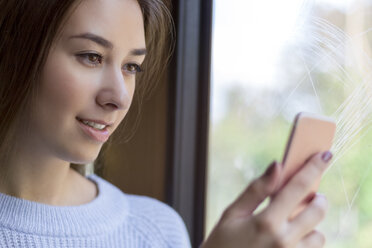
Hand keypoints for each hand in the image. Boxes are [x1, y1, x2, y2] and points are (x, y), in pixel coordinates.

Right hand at [201, 151, 331, 247]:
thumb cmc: (221, 244)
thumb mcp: (232, 214)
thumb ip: (256, 190)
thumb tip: (277, 166)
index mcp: (266, 222)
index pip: (297, 188)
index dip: (313, 168)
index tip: (325, 155)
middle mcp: (284, 241)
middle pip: (317, 211)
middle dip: (317, 199)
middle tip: (308, 196)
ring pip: (319, 235)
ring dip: (310, 226)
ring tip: (291, 225)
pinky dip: (305, 242)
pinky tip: (287, 240)